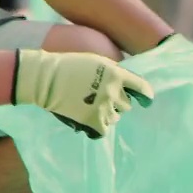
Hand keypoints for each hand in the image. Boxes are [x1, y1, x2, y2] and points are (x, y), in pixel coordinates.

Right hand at [11, 50, 153, 138]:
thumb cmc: (68, 66)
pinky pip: (103, 131)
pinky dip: (96, 128)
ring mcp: (104, 108)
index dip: (145, 94)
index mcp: (116, 74)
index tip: (146, 100)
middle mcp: (114, 91)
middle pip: (126, 105)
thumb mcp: (96, 61)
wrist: (46, 78)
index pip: (141, 87)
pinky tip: (87, 122)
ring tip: (90, 108)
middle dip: (116, 103)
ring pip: (115, 118)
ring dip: (106, 115)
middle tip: (100, 99)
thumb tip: (125, 87)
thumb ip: (113, 73)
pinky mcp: (92, 121)